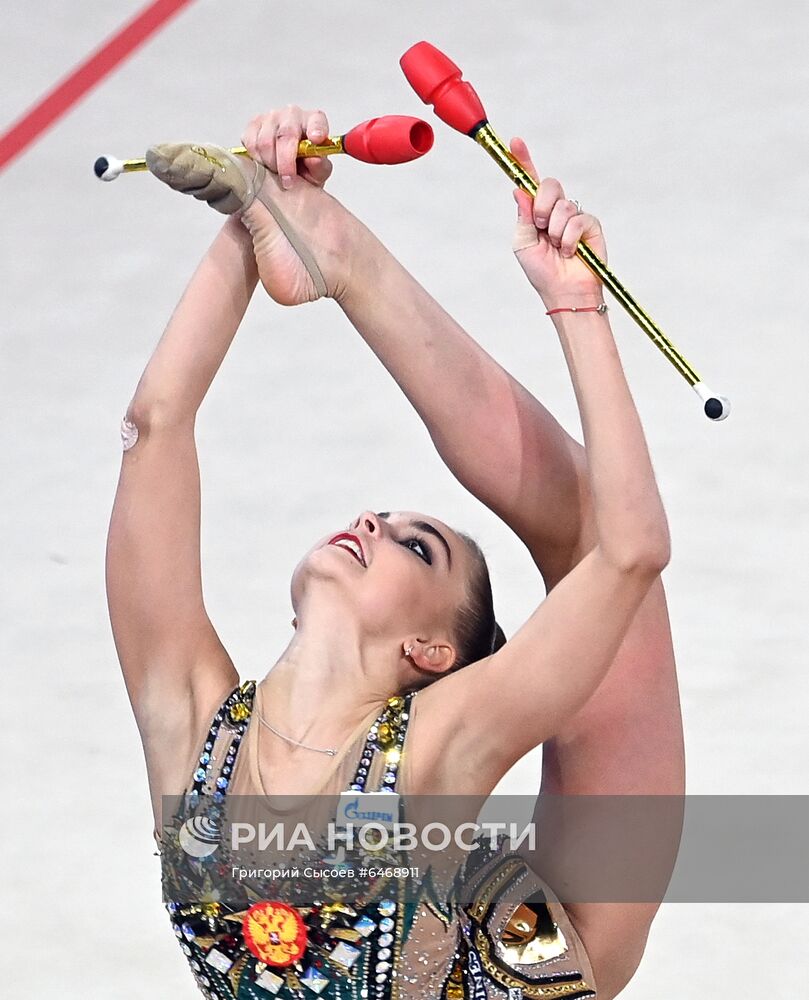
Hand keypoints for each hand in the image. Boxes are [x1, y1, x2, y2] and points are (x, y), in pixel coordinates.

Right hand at [241, 105, 333, 189]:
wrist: (289, 170)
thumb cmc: (305, 167)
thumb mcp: (318, 172)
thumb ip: (320, 167)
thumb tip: (314, 160)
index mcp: (314, 121)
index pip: (316, 121)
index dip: (316, 129)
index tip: (317, 139)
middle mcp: (292, 115)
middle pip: (285, 135)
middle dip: (285, 163)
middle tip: (288, 181)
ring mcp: (271, 117)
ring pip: (265, 142)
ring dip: (270, 163)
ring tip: (277, 172)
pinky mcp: (253, 124)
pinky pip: (251, 143)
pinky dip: (257, 159)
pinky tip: (265, 163)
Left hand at [510, 136, 605, 308]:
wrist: (563, 291)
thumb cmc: (541, 271)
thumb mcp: (523, 243)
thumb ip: (523, 216)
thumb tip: (519, 190)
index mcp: (536, 211)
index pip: (530, 182)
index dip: (523, 160)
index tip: (515, 142)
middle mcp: (555, 209)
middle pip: (549, 184)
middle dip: (542, 206)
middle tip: (541, 227)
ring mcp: (574, 215)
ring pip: (563, 205)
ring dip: (555, 230)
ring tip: (557, 248)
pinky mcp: (591, 224)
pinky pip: (578, 220)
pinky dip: (569, 239)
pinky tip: (570, 252)